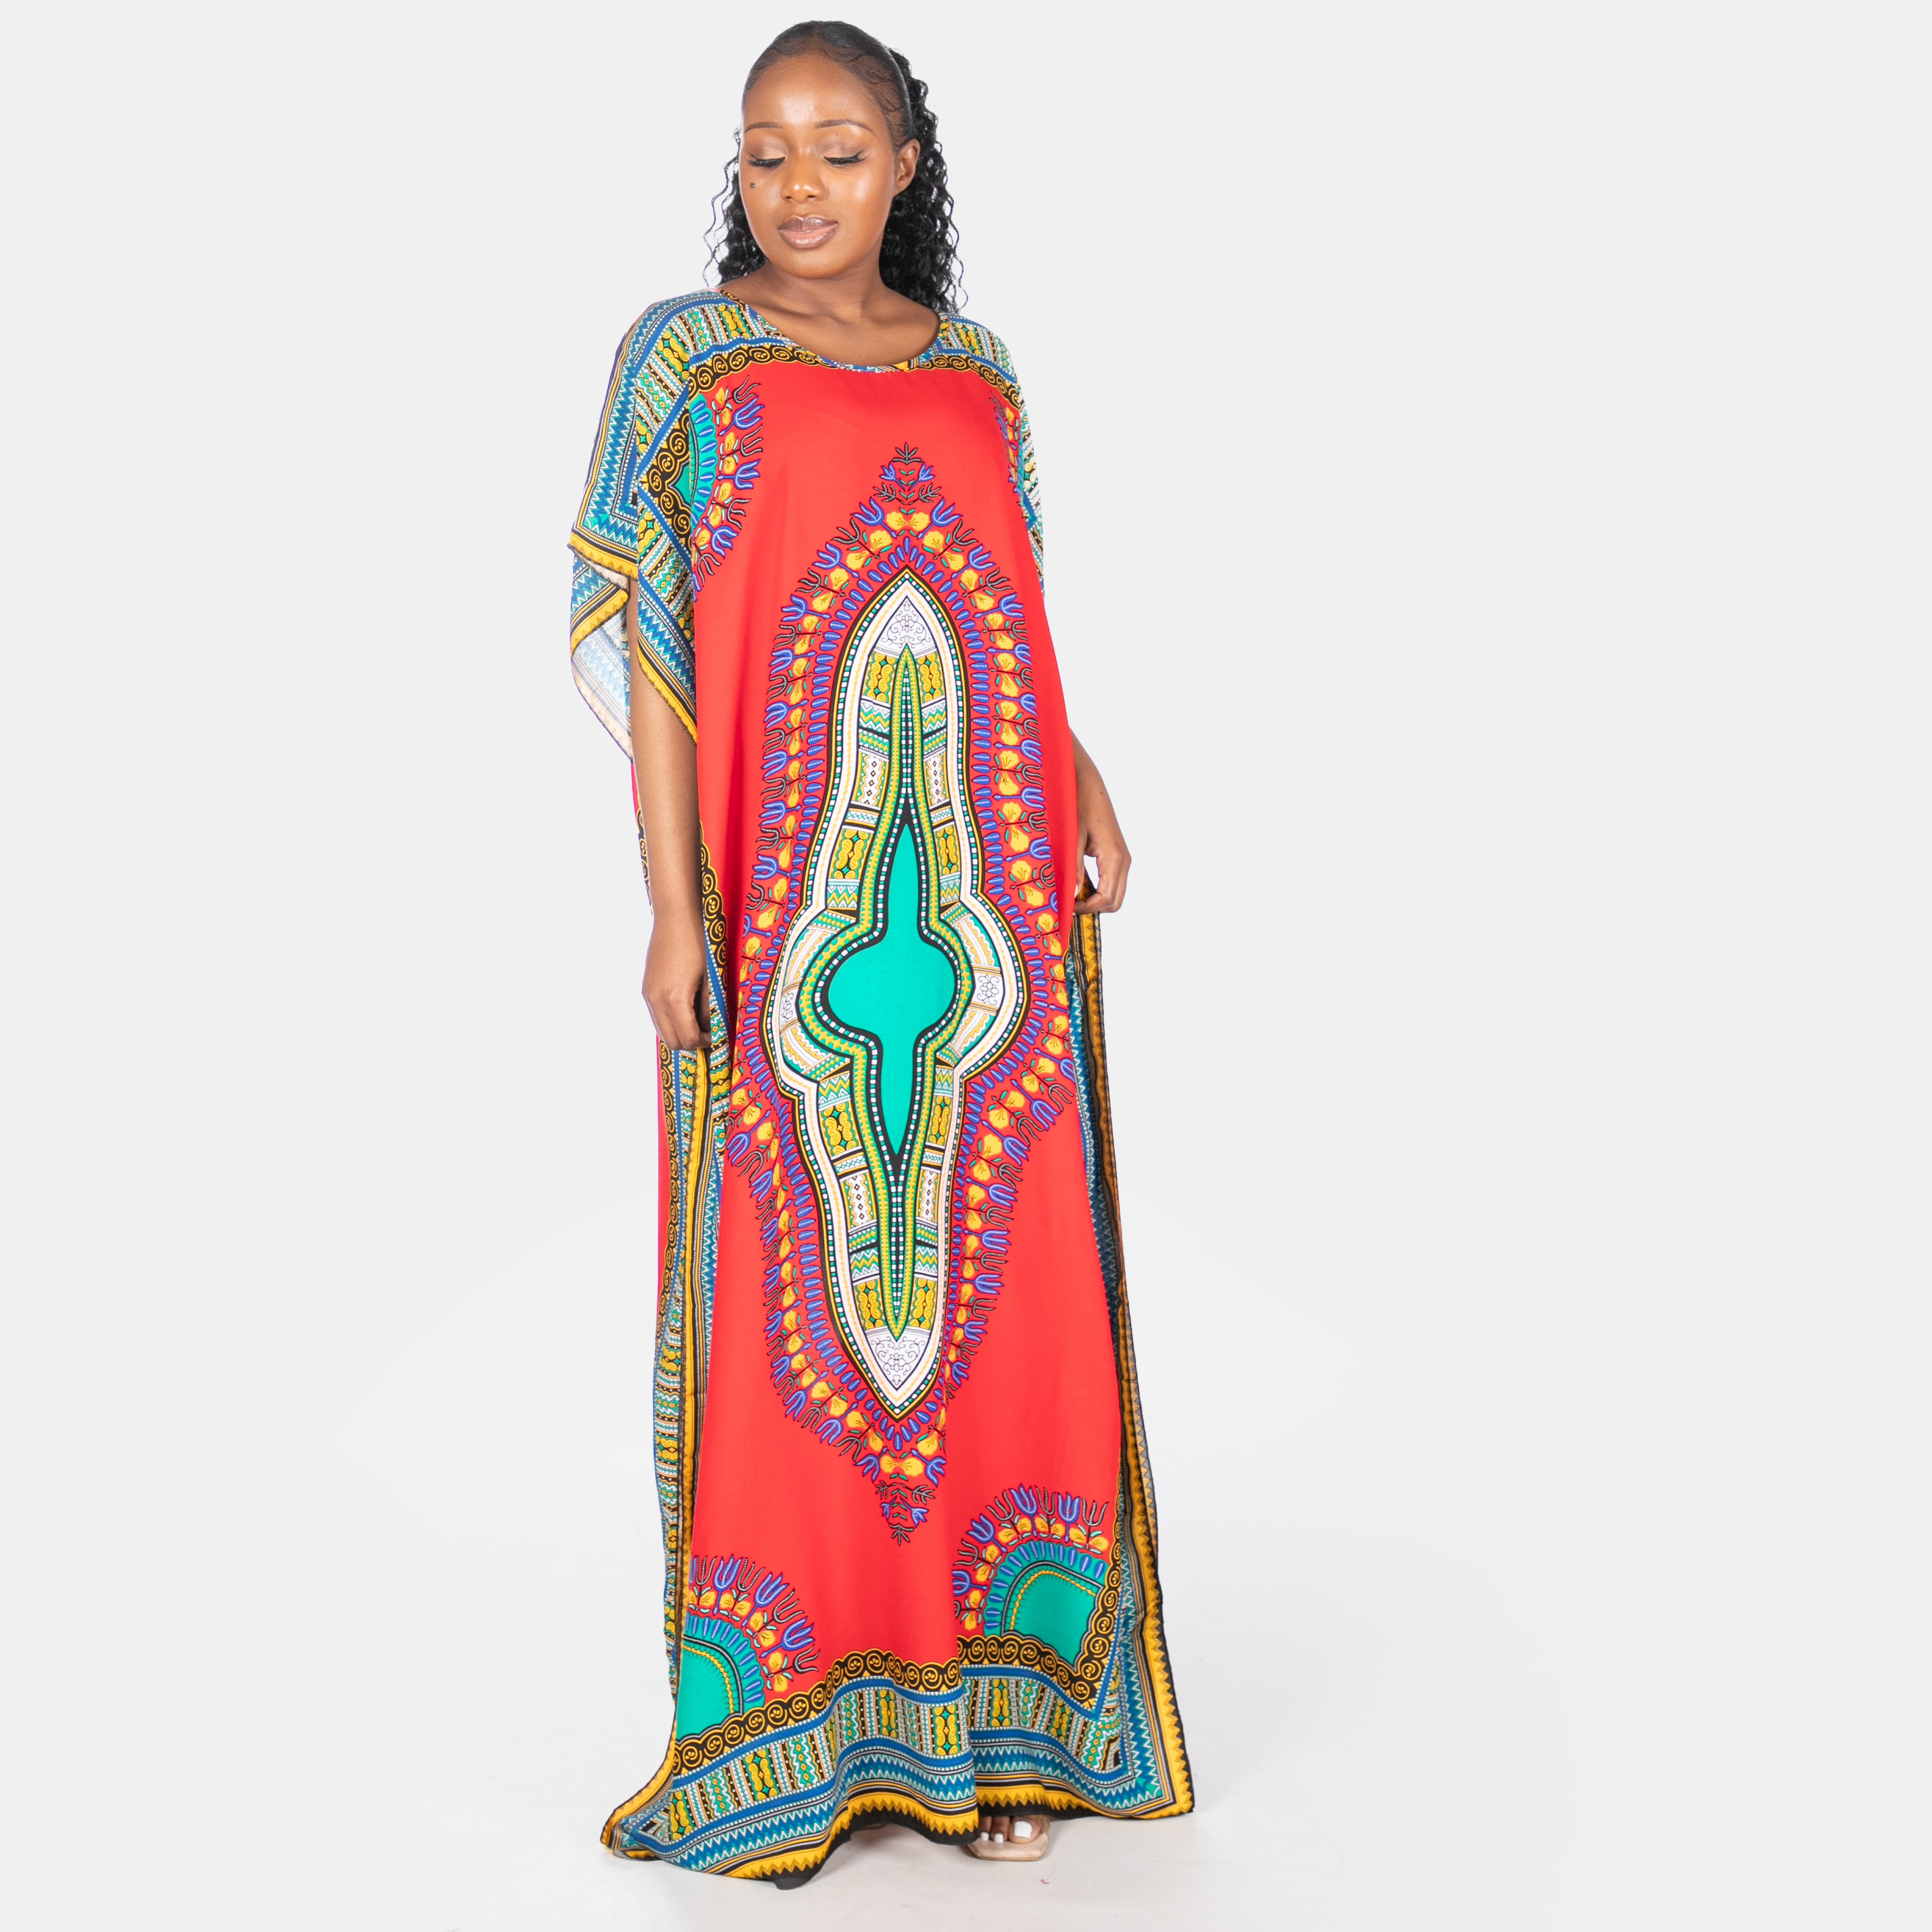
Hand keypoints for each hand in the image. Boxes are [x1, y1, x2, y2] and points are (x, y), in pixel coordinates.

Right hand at [642, 914, 710, 1052]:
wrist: (675, 917)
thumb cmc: (698, 942)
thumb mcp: (710, 978)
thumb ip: (709, 1007)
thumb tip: (712, 1027)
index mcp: (675, 999)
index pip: (687, 1038)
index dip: (704, 1042)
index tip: (717, 1035)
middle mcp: (656, 1000)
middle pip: (671, 1041)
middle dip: (691, 1042)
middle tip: (708, 1033)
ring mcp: (648, 994)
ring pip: (661, 1031)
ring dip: (679, 1032)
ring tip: (698, 1021)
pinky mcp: (646, 987)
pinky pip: (657, 1015)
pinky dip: (670, 1020)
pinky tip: (686, 1008)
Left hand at [1071, 734, 1129, 914]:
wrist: (1087, 782)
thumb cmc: (1078, 805)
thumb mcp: (1072, 837)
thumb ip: (1072, 867)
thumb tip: (1070, 896)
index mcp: (1114, 857)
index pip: (1106, 899)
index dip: (1086, 908)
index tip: (1065, 906)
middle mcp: (1123, 860)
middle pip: (1115, 901)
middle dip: (1092, 908)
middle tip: (1068, 902)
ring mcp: (1122, 857)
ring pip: (1114, 892)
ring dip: (1094, 898)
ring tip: (1070, 891)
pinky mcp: (1116, 853)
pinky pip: (1111, 880)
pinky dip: (1096, 887)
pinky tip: (1077, 878)